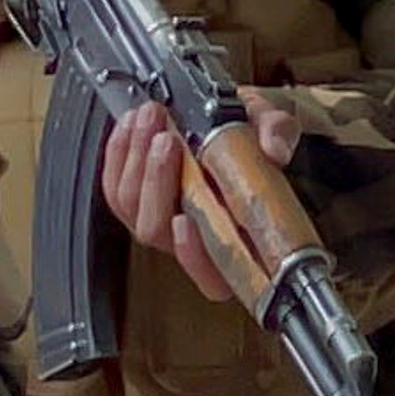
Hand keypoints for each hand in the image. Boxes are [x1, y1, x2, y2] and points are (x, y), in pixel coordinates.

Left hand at [97, 95, 297, 306]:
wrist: (232, 117)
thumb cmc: (256, 133)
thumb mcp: (278, 121)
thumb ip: (280, 131)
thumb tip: (274, 149)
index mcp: (236, 237)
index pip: (213, 278)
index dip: (194, 259)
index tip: (185, 222)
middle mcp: (193, 237)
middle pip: (157, 231)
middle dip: (156, 181)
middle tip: (168, 139)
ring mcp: (160, 220)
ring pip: (131, 207)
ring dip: (135, 160)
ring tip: (151, 118)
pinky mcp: (135, 199)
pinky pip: (114, 187)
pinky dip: (120, 152)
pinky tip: (133, 124)